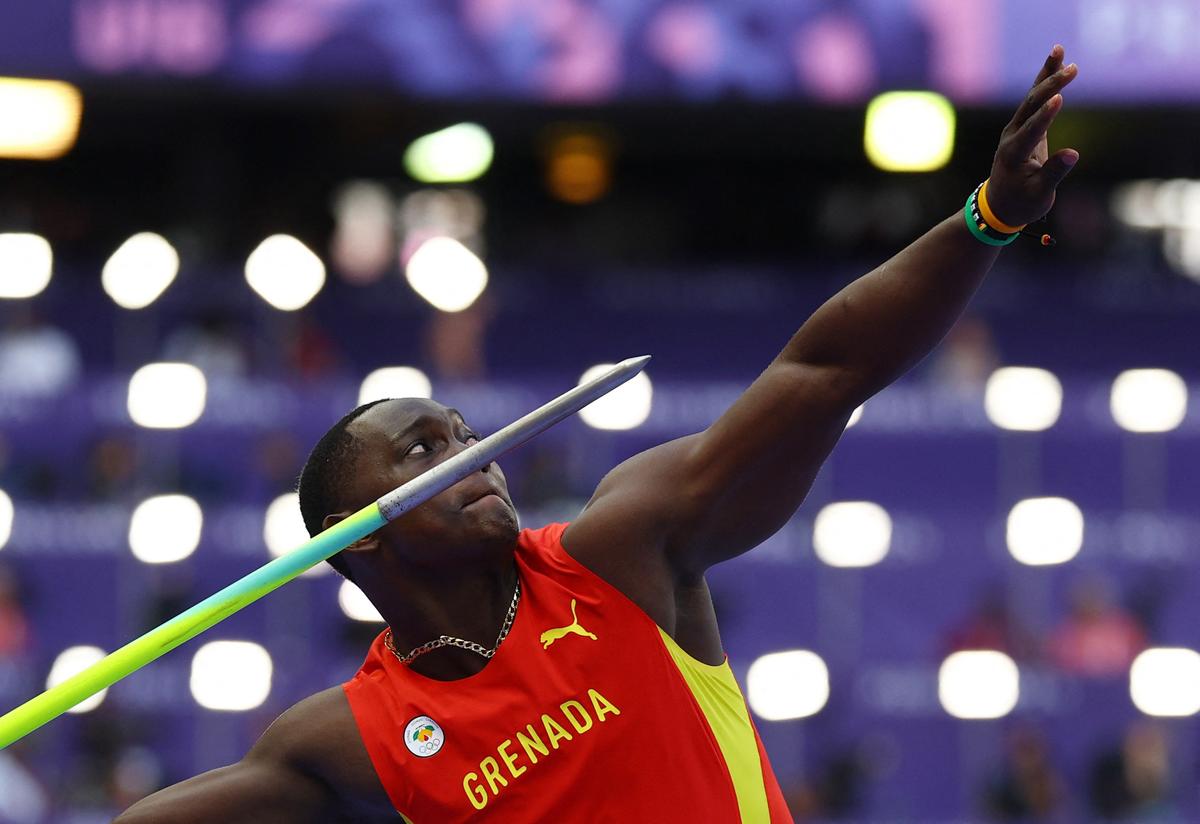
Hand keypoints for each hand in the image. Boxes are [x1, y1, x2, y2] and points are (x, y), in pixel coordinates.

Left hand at [986, 45, 1079, 226]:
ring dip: (1047, 75)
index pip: (1031, 131)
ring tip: (1059, 50)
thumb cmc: (1022, 203)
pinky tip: (1056, 61)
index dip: (1045, 115)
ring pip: (1031, 97)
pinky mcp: (1024, 125)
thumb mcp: (1039, 194)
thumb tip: (1073, 154)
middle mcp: (1011, 137)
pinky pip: (1036, 99)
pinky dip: (1046, 80)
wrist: (1000, 204)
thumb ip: (1053, 173)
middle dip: (1050, 86)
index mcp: (1014, 154)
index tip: (1060, 97)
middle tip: (1071, 69)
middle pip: (1030, 106)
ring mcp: (1016, 128)